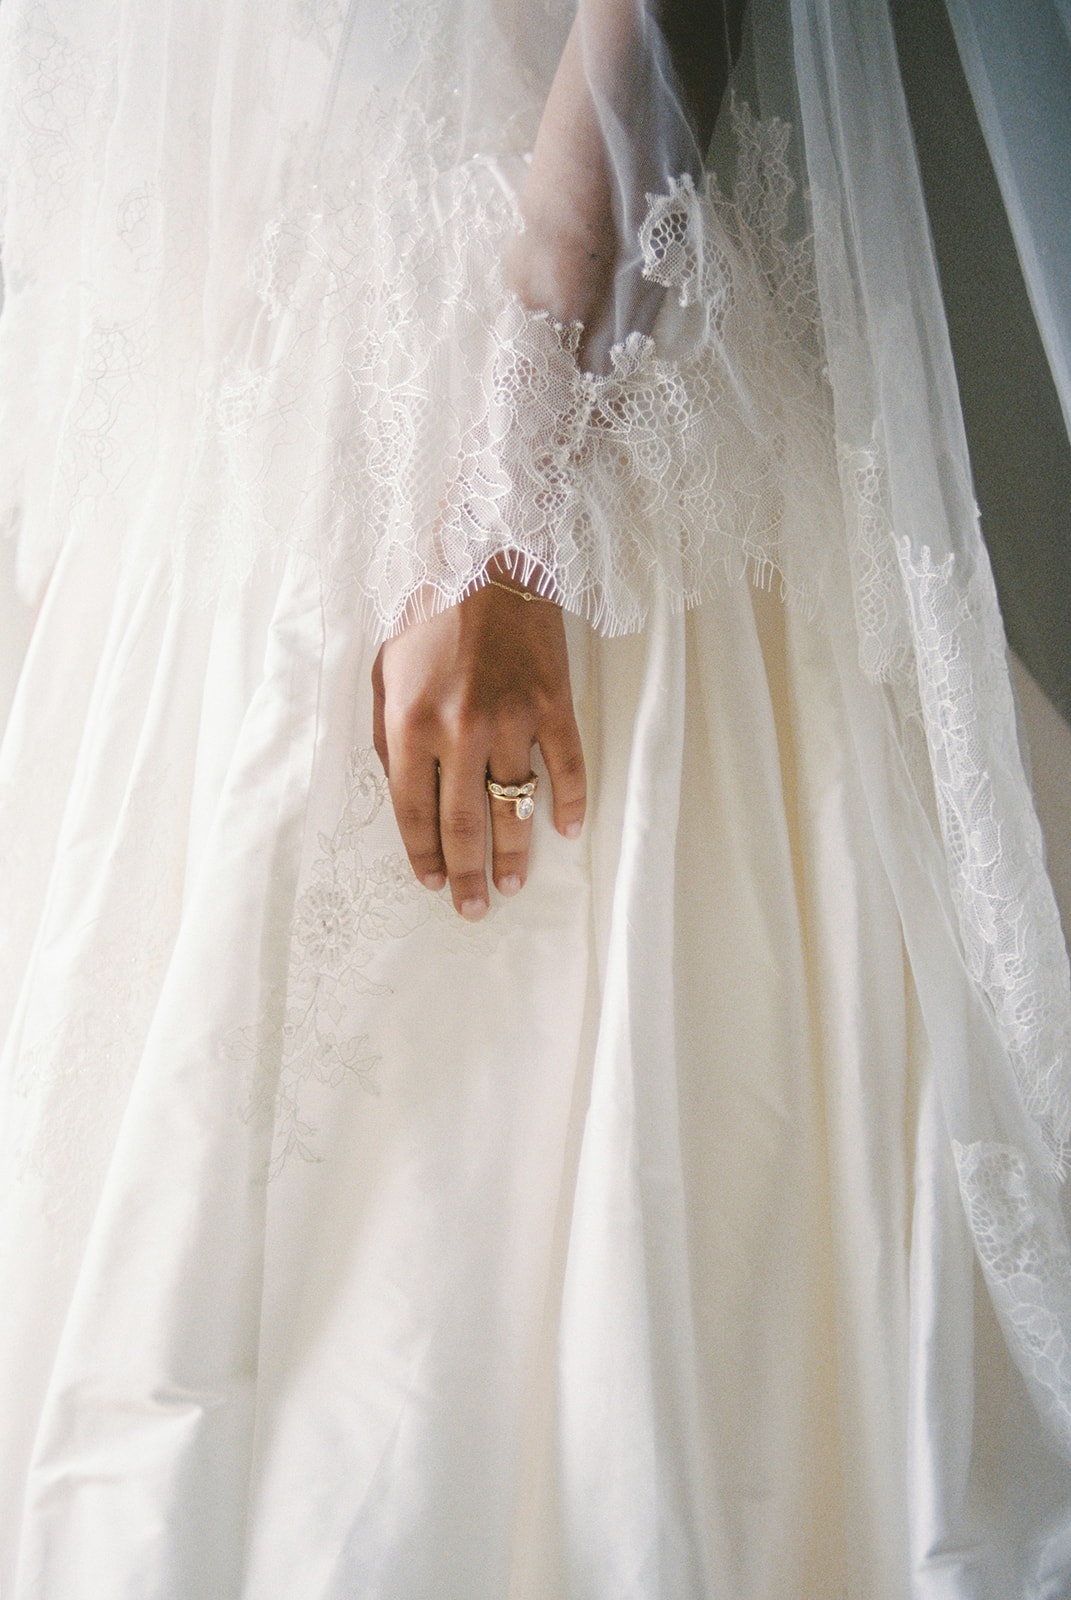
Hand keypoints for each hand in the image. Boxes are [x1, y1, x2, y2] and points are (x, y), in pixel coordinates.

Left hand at [371, 579, 586, 917]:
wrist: (484, 556)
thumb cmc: (427, 613)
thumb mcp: (384, 672)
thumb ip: (387, 734)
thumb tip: (405, 791)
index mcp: (410, 724)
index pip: (413, 811)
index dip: (423, 855)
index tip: (430, 884)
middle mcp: (459, 730)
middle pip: (464, 823)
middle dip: (467, 875)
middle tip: (473, 910)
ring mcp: (512, 719)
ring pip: (514, 804)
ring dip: (514, 853)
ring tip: (512, 885)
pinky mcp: (553, 704)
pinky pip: (566, 767)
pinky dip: (568, 802)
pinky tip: (565, 831)